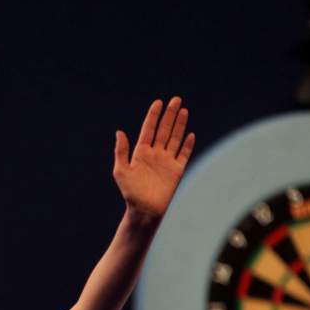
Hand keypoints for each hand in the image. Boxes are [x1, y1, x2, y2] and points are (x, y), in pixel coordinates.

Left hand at [113, 96, 195, 226]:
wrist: (145, 209)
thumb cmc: (130, 192)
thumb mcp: (121, 170)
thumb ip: (121, 151)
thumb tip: (119, 132)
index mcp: (141, 152)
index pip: (149, 129)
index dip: (153, 116)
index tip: (158, 102)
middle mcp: (155, 154)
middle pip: (164, 130)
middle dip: (170, 115)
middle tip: (176, 99)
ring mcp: (167, 161)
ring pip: (174, 138)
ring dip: (179, 125)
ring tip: (184, 110)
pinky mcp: (177, 170)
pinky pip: (184, 154)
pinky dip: (187, 145)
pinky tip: (190, 134)